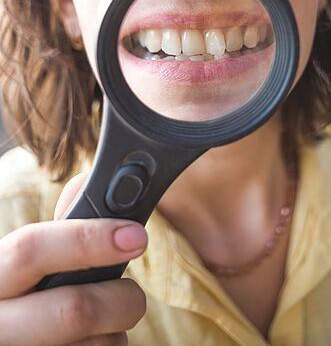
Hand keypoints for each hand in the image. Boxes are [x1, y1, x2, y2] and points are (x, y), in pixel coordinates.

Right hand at [0, 174, 146, 344]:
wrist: (12, 338)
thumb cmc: (25, 298)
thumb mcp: (27, 265)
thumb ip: (60, 230)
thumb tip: (83, 183)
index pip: (30, 249)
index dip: (87, 239)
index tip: (135, 236)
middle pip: (73, 309)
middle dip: (120, 298)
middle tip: (131, 294)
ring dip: (116, 331)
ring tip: (104, 322)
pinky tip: (93, 342)